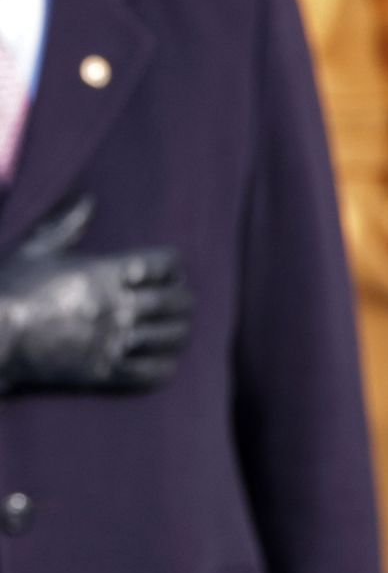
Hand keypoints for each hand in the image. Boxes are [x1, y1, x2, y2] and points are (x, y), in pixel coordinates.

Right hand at [0, 197, 191, 393]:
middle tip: (182, 302)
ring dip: (180, 331)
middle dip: (184, 300)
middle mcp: (115, 306)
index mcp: (103, 273)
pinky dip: (165, 365)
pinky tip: (164, 359)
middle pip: (176, 301)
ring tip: (178, 329)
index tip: (170, 271)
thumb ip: (65, 225)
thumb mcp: (35, 250)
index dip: (173, 266)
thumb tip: (86, 200)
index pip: (164, 264)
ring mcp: (112, 341)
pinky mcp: (104, 372)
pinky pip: (152, 372)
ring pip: (171, 337)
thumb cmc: (8, 289)